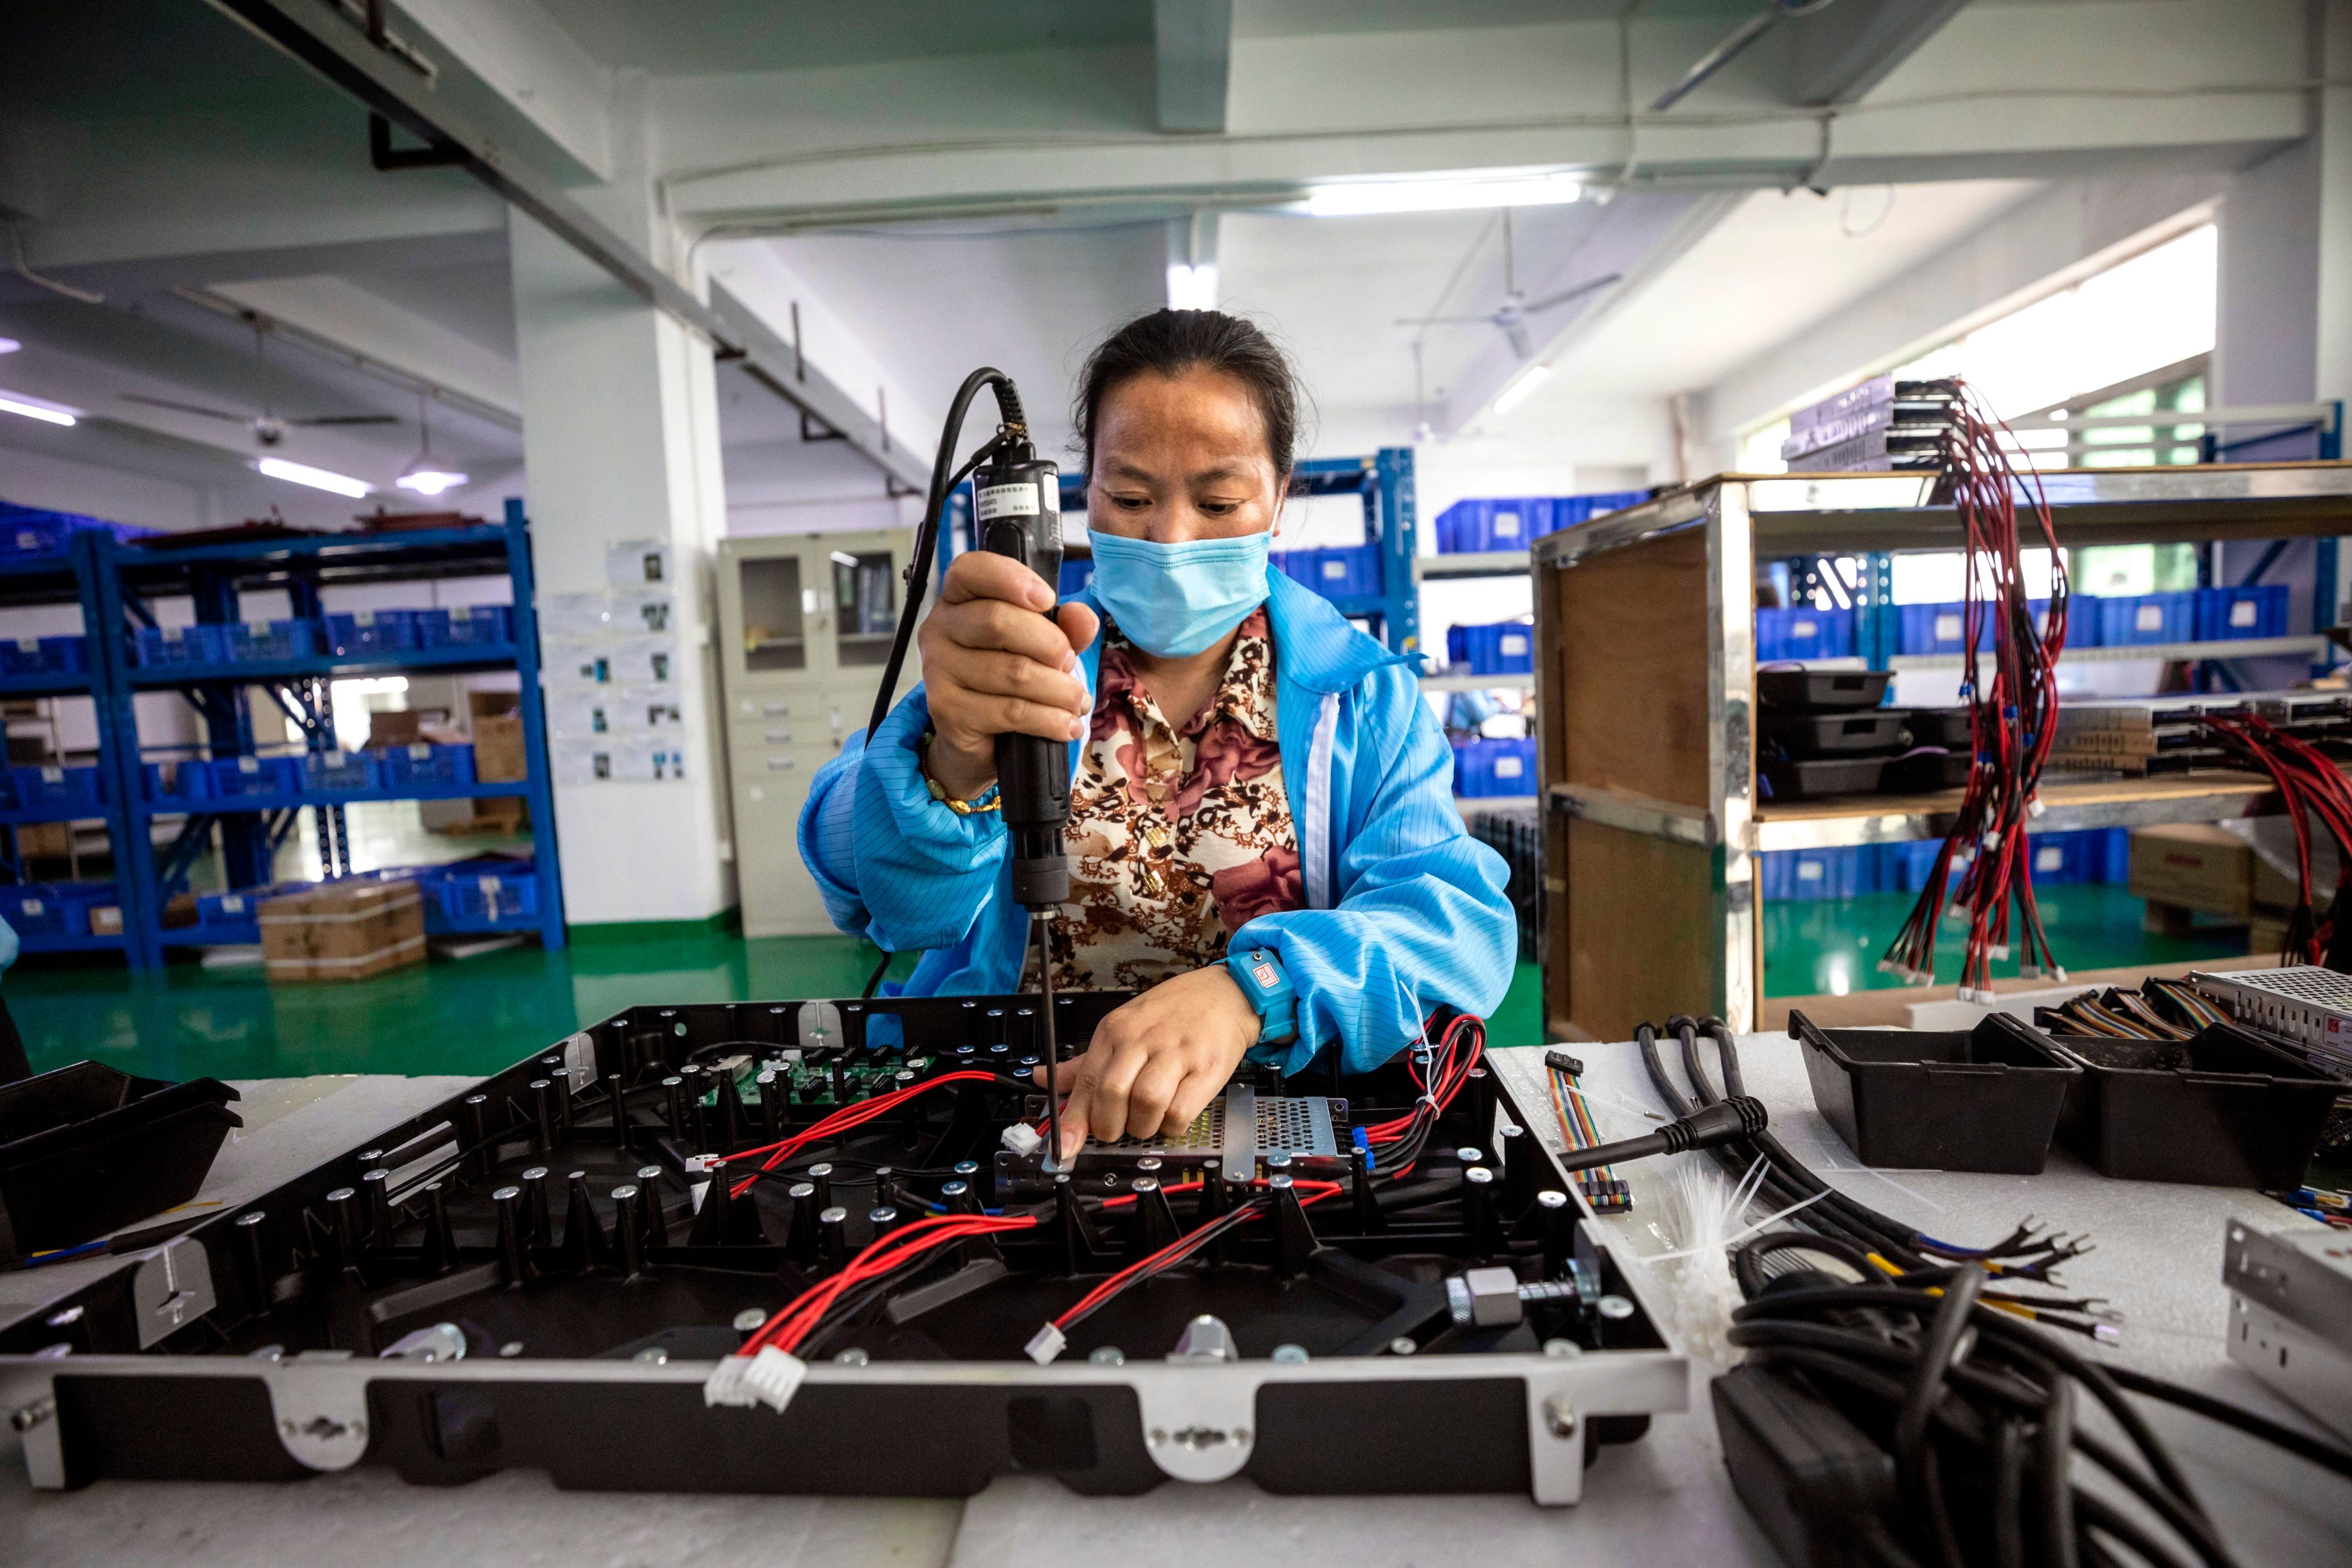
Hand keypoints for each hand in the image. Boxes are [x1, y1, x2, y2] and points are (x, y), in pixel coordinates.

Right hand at [916, 551, 1099, 800]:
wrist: (977, 742)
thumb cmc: (1008, 681)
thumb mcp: (1042, 647)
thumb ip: (1064, 627)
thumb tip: (1082, 617)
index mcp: (958, 600)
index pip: (969, 570)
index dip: (1010, 578)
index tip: (1047, 599)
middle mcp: (939, 629)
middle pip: (998, 621)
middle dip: (1050, 644)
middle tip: (1068, 662)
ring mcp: (938, 671)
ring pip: (1012, 672)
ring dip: (1059, 690)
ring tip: (1076, 701)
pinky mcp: (947, 711)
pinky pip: (1011, 711)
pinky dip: (1049, 720)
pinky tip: (1066, 725)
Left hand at [1034, 966, 1260, 1160]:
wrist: (1225, 994)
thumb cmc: (1171, 1014)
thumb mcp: (1123, 1028)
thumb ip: (1085, 1063)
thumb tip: (1043, 1079)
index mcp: (1116, 1031)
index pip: (1087, 1079)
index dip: (1073, 1119)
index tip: (1065, 1147)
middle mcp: (1143, 1039)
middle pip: (1112, 1092)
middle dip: (1108, 1125)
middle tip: (1114, 1132)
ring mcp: (1176, 1053)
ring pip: (1146, 1102)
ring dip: (1141, 1126)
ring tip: (1146, 1122)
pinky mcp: (1206, 1068)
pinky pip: (1181, 1110)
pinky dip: (1171, 1125)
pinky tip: (1171, 1117)